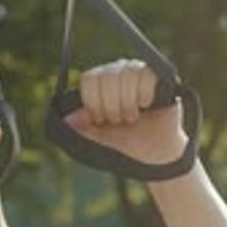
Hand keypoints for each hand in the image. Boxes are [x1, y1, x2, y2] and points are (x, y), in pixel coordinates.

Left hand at [66, 60, 186, 164]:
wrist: (156, 155)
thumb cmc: (127, 144)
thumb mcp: (100, 140)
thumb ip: (82, 129)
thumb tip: (67, 119)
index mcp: (100, 84)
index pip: (89, 79)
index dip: (94, 102)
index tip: (101, 120)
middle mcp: (117, 73)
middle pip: (107, 76)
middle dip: (111, 106)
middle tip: (120, 121)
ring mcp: (138, 72)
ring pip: (126, 74)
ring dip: (128, 103)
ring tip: (133, 117)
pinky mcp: (158, 76)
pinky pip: (145, 74)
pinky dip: (144, 95)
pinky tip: (147, 105)